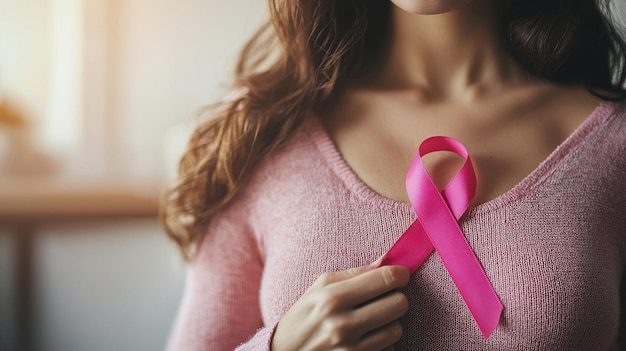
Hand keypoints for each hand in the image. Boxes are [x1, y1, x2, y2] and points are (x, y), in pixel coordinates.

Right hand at [270, 261, 410, 350]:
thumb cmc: (303, 318)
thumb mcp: (319, 288)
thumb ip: (354, 273)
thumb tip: (387, 260)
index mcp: (332, 298)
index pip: (385, 279)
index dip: (400, 274)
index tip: (400, 275)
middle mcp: (342, 325)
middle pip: (399, 303)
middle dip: (395, 297)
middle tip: (383, 298)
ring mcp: (350, 350)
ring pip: (397, 329)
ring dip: (388, 323)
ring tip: (370, 321)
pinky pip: (390, 349)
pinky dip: (382, 344)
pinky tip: (364, 340)